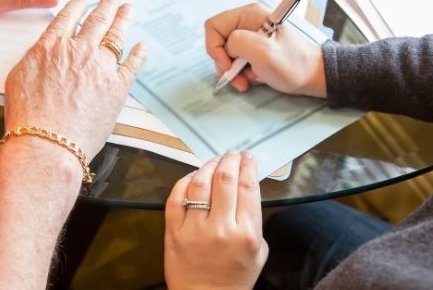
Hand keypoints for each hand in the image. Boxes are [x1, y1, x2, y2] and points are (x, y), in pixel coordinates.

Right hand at [3, 0, 146, 159]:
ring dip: (124, 19)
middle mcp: (79, 50)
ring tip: (128, 10)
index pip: (69, 17)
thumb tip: (44, 52)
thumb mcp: (18, 77)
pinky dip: (139, 54)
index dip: (78, 6)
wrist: (47, 143)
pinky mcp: (118, 87)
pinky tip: (142, 47)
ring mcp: (101, 67)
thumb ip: (35, 58)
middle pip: (97, 20)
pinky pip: (132, 64)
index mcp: (53, 46)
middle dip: (107, 5)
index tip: (84, 2)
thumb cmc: (28, 117)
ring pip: (117, 35)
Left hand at [165, 152, 267, 289]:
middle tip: (232, 155)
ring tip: (214, 162)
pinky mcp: (174, 231)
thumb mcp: (258, 252)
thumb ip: (254, 222)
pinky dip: (184, 182)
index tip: (248, 158)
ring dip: (208, 167)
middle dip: (229, 161)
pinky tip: (192, 177)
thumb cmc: (233, 279)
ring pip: (199, 183)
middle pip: (224, 179)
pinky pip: (176, 197)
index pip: (248, 187)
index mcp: (245, 233)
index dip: (248, 166)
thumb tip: (247, 192)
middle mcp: (220, 228)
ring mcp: (194, 229)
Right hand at [205, 3, 326, 97]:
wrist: (313, 77)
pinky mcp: (253, 48)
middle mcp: (247, 22)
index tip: (228, 65)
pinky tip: (255, 77)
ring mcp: (250, 35)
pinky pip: (236, 60)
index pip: (214, 26)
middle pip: (218, 41)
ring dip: (233, 71)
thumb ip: (237, 42)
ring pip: (225, 54)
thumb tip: (226, 48)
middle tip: (238, 79)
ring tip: (248, 81)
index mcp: (249, 14)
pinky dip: (241, 73)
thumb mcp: (263, 52)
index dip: (215, 48)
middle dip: (224, 63)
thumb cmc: (293, 64)